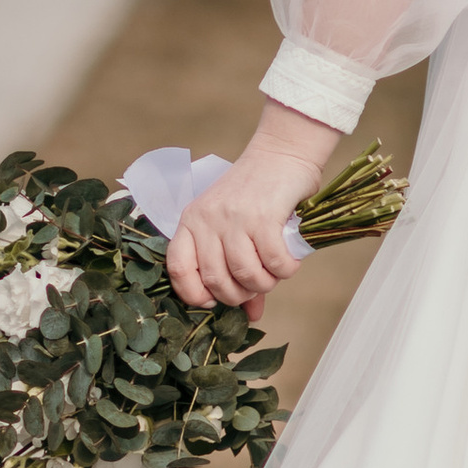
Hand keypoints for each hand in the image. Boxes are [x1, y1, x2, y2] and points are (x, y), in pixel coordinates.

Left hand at [165, 103, 340, 311]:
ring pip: (244, 274)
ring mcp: (233, 218)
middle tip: (256, 286)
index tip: (213, 302)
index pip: (178, 267)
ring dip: (264, 283)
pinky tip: (289, 262)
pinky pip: (273, 261)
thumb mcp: (237, 226)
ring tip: (274, 274)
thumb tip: (252, 315)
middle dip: (239, 294)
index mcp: (192, 221)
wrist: (282, 153)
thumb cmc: (258, 192)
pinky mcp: (262, 216)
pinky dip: (285, 270)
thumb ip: (238, 269)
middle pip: (215, 279)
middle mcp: (207, 220)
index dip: (193, 294)